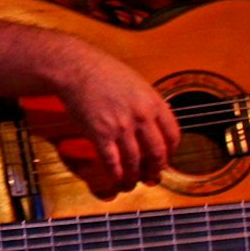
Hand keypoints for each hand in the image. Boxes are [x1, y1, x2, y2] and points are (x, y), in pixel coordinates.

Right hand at [52, 48, 178, 194]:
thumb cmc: (103, 71)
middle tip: (152, 176)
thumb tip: (153, 124)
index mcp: (153, 103)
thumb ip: (148, 104)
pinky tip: (115, 178)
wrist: (76, 68)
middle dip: (156, 169)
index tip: (165, 158)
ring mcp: (121, 126)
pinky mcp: (100, 134)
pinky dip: (115, 174)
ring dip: (134, 177)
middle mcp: (141, 116)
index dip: (171, 152)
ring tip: (132, 182)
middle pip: (157, 153)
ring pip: (135, 162)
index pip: (173, 135)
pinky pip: (112, 162)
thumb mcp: (137, 84)